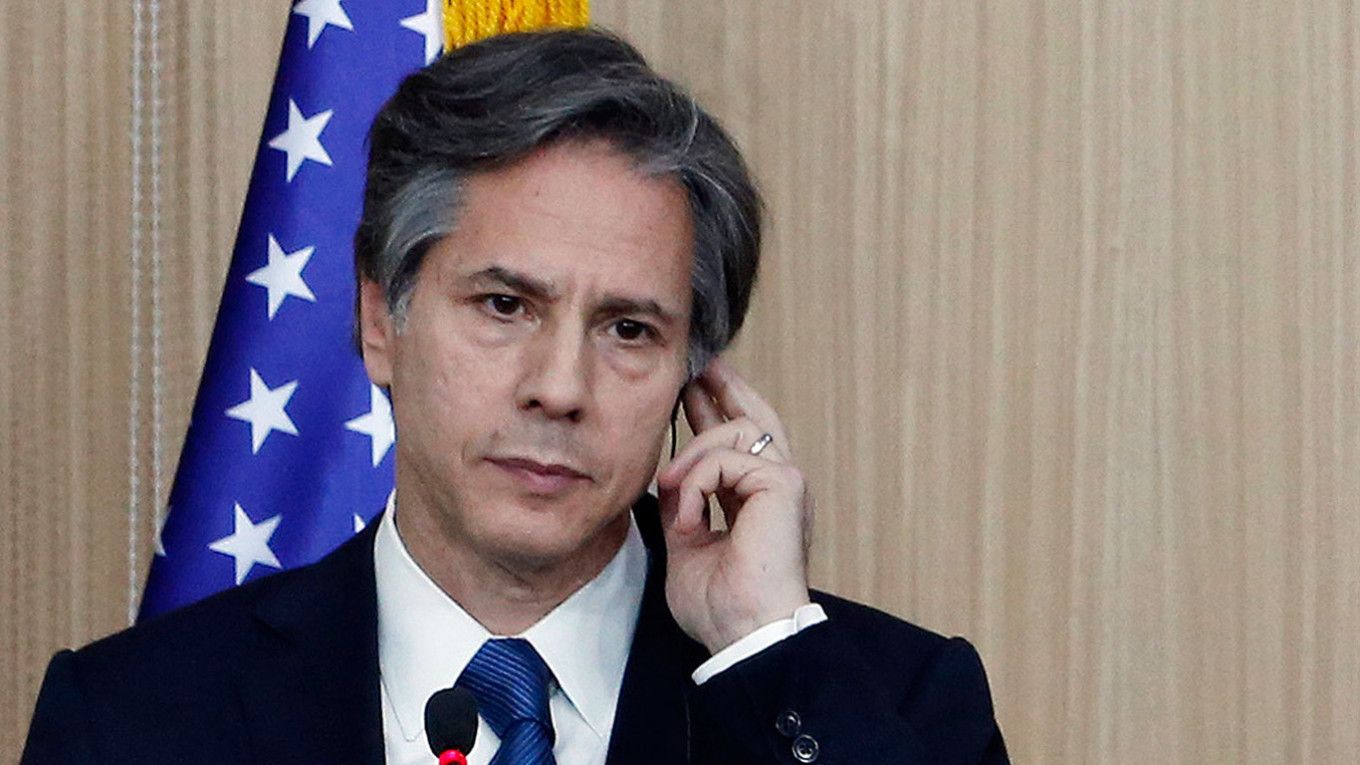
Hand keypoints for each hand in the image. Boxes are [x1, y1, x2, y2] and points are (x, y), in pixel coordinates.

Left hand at [656, 357, 813, 654]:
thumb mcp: (688, 544)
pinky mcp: (783, 485)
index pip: (741, 445)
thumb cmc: (722, 605)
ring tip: (672, 486)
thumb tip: (669, 476)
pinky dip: (699, 484)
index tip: (695, 389)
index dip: (718, 412)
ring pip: (737, 430)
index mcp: (759, 503)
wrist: (744, 633)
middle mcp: (778, 488)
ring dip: (694, 454)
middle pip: (757, 418)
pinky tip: (690, 519)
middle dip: (726, 388)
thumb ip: (684, 505)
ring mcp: (786, 482)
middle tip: (699, 366)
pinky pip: (727, 459)